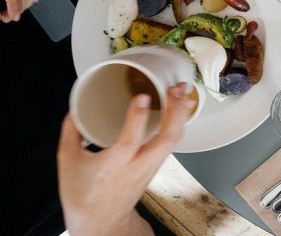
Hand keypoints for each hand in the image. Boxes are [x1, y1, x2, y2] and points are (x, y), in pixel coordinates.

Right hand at [58, 83, 194, 235]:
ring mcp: (150, 167)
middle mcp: (137, 167)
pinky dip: (178, 123)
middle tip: (177, 89)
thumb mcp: (67, 163)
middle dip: (176, 113)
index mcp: (113, 167)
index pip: (129, 142)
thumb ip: (71, 133)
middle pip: (166, 140)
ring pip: (173, 141)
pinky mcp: (156, 166)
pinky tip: (179, 108)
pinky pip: (172, 143)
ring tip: (183, 92)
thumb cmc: (83, 194)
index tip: (142, 97)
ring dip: (181, 115)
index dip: (137, 118)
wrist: (100, 221)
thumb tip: (75, 109)